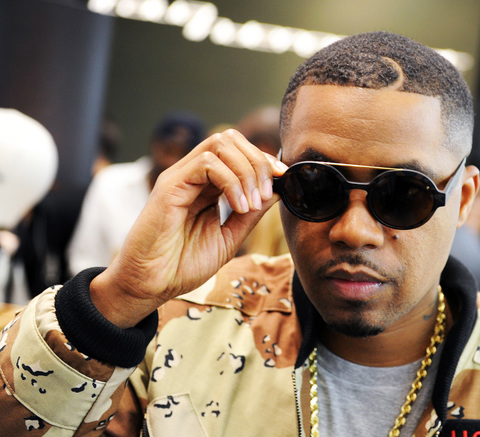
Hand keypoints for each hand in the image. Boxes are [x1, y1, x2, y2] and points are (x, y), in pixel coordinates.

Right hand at [89, 130, 287, 327]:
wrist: (151, 285)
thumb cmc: (183, 264)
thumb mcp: (229, 237)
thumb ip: (251, 213)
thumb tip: (276, 191)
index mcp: (207, 185)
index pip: (238, 152)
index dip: (264, 160)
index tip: (284, 179)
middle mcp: (193, 175)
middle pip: (230, 139)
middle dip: (258, 161)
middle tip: (268, 192)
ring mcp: (180, 177)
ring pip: (220, 144)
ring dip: (247, 170)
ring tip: (253, 202)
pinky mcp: (170, 186)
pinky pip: (206, 164)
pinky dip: (231, 182)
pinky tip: (239, 206)